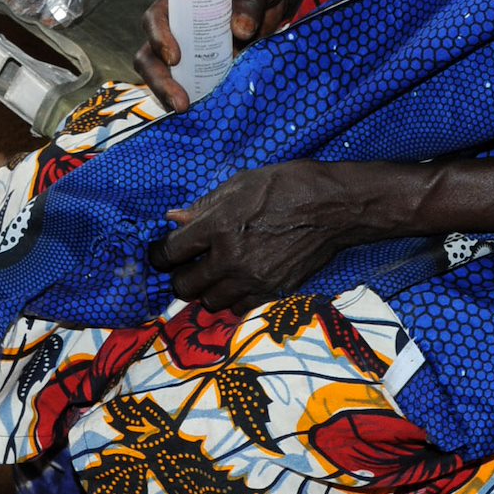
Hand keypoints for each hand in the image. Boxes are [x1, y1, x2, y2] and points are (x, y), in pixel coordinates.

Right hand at [135, 0, 330, 111]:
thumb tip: (240, 29)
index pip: (156, 18)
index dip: (158, 37)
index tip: (176, 57)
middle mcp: (180, 27)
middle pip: (151, 54)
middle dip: (159, 80)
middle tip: (180, 101)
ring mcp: (192, 50)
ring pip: (165, 76)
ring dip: (170, 95)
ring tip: (187, 111)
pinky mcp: (208, 68)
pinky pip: (192, 87)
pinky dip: (194, 99)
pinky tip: (206, 113)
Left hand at [147, 159, 414, 312]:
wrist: (334, 207)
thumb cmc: (286, 185)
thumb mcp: (240, 184)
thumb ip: (204, 206)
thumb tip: (173, 218)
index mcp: (218, 226)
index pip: (170, 253)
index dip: (159, 255)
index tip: (161, 254)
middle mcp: (231, 258)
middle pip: (185, 286)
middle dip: (181, 276)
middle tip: (188, 266)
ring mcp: (253, 279)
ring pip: (210, 303)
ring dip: (207, 291)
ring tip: (215, 276)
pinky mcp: (274, 292)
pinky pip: (240, 309)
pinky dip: (233, 301)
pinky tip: (238, 284)